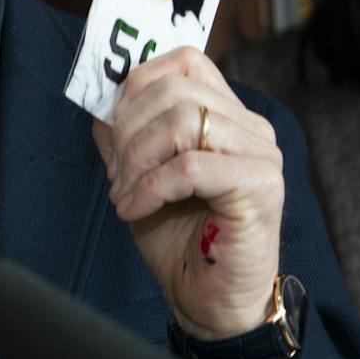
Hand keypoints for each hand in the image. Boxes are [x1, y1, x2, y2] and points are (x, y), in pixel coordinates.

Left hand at [92, 47, 290, 358]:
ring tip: (125, 194)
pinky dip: (150, 186)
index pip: (185, 60)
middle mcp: (250, 127)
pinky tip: (135, 208)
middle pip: (175, 89)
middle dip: (128, 130)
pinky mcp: (262, 186)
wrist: (208, 298)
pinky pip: (191, 167)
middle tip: (116, 174)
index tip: (113, 128)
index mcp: (226, 114)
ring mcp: (261, 154)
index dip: (137, 85)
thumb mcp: (137, 175)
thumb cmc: (177, 237)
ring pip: (183, 122)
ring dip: (137, 160)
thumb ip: (123, 136)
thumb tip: (97, 103)